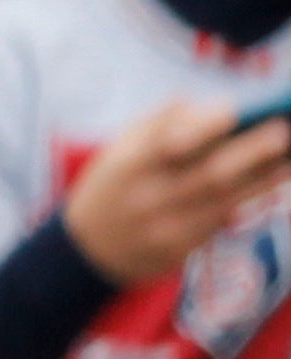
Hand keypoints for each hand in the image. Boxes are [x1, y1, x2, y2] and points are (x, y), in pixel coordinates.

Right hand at [65, 95, 290, 284]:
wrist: (88, 249)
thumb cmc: (113, 185)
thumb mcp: (119, 148)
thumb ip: (160, 123)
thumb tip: (216, 107)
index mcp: (128, 166)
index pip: (168, 144)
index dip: (204, 128)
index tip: (236, 110)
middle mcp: (148, 199)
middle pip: (210, 175)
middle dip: (252, 153)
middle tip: (283, 132)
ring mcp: (166, 228)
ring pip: (227, 200)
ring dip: (265, 178)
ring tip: (290, 160)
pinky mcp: (181, 251)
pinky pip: (222, 220)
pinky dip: (250, 199)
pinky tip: (271, 181)